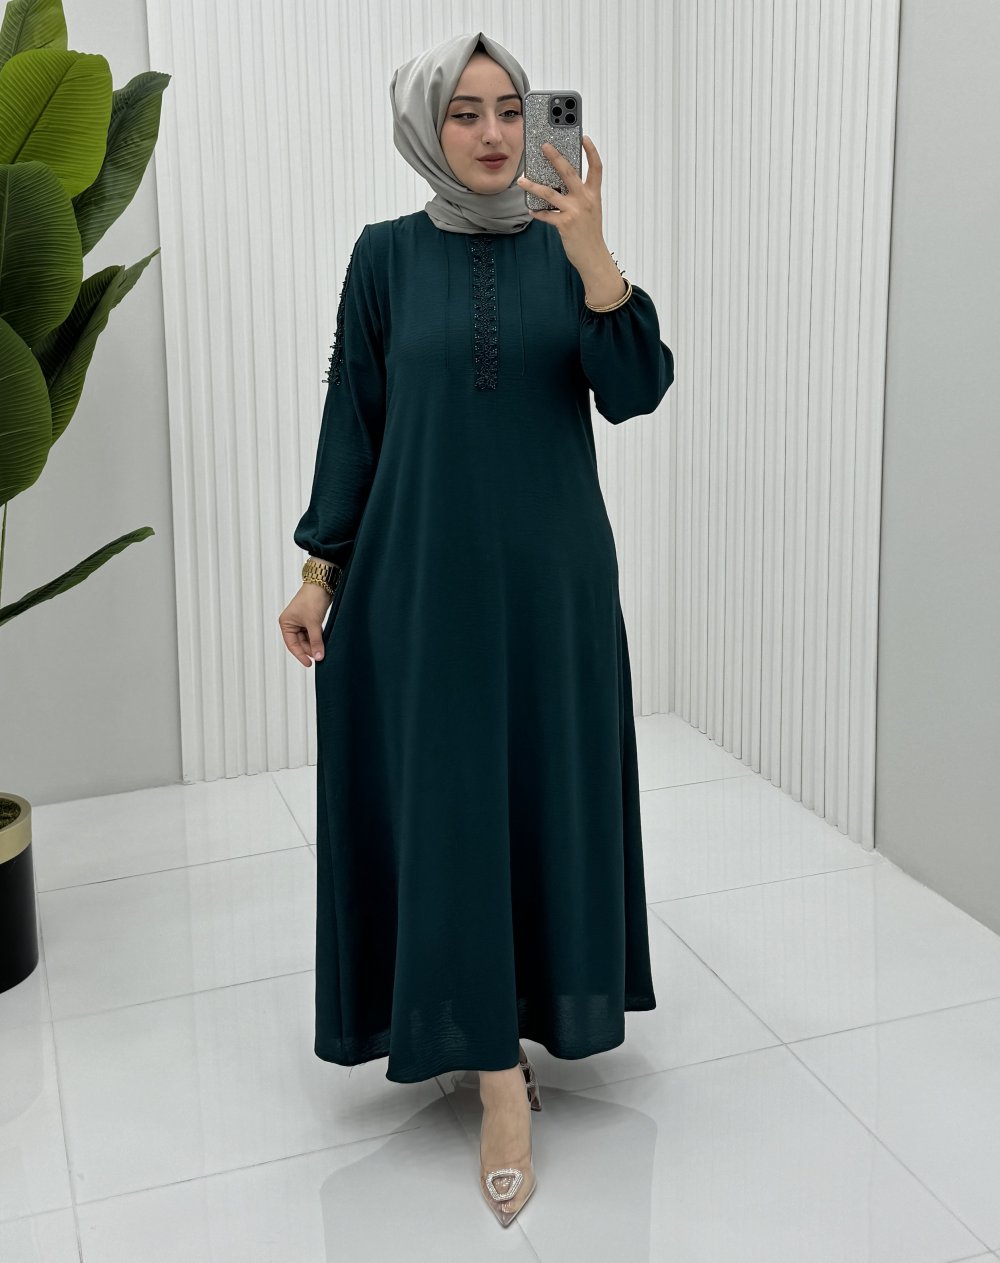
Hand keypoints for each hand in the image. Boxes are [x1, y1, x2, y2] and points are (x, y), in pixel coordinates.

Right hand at [279, 584, 332, 666]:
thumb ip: (316, 641)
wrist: (322, 585)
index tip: (309, 664)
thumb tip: (319, 656)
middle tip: (320, 656)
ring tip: (323, 650)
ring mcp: (301, 621)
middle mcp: (292, 623)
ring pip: (308, 639)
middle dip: (310, 649)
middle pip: (300, 643)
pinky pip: (313, 633)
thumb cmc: (312, 599)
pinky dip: (318, 638)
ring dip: (315, 644)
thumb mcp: (314, 623)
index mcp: (286, 623)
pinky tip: (324, 643)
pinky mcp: (311, 619)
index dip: (300, 655)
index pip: (292, 644)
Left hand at [516, 136, 606, 271]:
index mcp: (593, 194)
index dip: (591, 151)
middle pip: (569, 172)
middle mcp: (585, 200)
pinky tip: (531, 210)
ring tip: (522, 180)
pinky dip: (537, 212)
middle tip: (544, 146)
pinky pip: (546, 215)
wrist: (593, 256)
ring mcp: (574, 211)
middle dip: (555, 157)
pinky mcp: (564, 224)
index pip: (596, 168)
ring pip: (549, 193)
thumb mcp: (591, 210)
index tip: (584, 137)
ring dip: (533, 186)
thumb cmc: (590, 233)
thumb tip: (560, 184)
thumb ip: (579, 195)